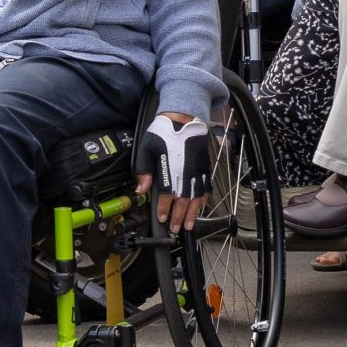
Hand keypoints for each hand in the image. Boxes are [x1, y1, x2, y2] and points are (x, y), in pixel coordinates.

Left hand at [135, 111, 209, 233]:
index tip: (162, 219)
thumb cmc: (163, 131)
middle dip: (179, 217)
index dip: (165, 210)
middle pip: (183, 201)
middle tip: (175, 229)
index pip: (167, 196)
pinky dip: (203, 199)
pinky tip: (200, 207)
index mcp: (170, 169)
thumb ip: (144, 171)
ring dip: (192, 213)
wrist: (184, 116)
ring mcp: (197, 170)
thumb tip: (141, 190)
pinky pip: (205, 187)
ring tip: (188, 225)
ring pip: (196, 198)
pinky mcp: (204, 167)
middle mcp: (185, 173)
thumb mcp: (146, 148)